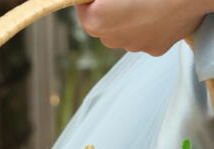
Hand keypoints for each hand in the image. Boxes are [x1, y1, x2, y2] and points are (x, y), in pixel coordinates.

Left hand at [76, 0, 213, 55]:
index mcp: (97, 19)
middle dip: (107, 10)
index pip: (82, 10)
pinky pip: (146, 36)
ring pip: (124, 32)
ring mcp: (135, 46)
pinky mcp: (155, 48)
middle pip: (101, 25)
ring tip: (147, 1)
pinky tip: (162, 9)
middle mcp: (112, 39)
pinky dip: (150, 24)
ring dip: (128, 18)